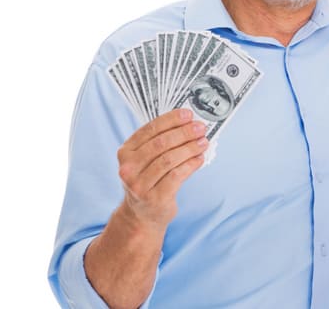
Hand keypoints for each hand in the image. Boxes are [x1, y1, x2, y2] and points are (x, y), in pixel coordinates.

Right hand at [117, 109, 208, 228]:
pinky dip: (191, 165)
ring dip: (190, 148)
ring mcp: (139, 185)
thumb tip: (188, 123)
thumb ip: (160, 142)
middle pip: (160, 144)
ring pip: (169, 159)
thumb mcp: (146, 160)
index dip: (171, 120)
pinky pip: (177, 175)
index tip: (188, 114)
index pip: (150, 129)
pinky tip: (199, 159)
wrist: (143, 214)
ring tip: (203, 142)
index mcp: (125, 152)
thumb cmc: (149, 180)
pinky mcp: (154, 198)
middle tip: (200, 128)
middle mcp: (128, 168)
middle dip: (184, 133)